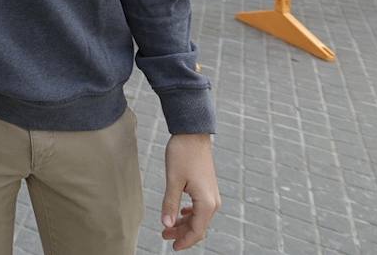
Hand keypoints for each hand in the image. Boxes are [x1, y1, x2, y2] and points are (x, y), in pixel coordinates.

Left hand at [161, 134, 219, 250]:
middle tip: (163, 235)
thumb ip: (170, 204)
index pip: (196, 231)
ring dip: (184, 223)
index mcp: (206, 203)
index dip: (184, 241)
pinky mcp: (207, 187)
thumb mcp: (173, 180)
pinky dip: (189, 213)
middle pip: (199, 226)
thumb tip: (166, 224)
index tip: (172, 246)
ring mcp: (211, 194)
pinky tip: (180, 213)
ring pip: (199, 217)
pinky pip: (200, 207)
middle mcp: (213, 201)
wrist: (193, 133)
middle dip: (182, 233)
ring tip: (167, 226)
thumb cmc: (183, 154)